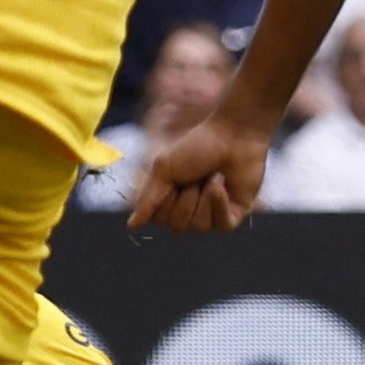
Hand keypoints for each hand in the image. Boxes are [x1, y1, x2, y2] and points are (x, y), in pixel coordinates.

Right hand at [126, 113, 272, 234]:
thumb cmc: (197, 148)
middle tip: (195, 177)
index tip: (174, 178)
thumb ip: (148, 200)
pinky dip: (219, 205)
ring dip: (204, 198)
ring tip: (212, 177)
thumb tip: (131, 225)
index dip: (165, 201)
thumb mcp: (164, 170)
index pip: (159, 220)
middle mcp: (190, 211)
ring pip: (199, 227)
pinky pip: (221, 226)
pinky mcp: (233, 216)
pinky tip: (222, 186)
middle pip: (178, 226)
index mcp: (170, 200)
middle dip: (185, 200)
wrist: (232, 137)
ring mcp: (212, 215)